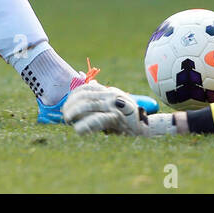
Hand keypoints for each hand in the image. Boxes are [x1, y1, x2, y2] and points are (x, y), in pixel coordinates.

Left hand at [63, 82, 177, 135]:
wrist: (148, 128)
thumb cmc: (128, 118)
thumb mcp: (114, 105)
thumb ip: (101, 97)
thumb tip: (88, 82)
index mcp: (109, 91)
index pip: (86, 88)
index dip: (73, 96)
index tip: (66, 106)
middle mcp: (111, 95)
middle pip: (85, 95)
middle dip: (71, 105)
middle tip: (65, 116)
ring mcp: (114, 105)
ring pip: (89, 105)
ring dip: (75, 112)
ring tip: (69, 121)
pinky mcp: (117, 118)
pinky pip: (97, 120)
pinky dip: (85, 125)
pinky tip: (79, 130)